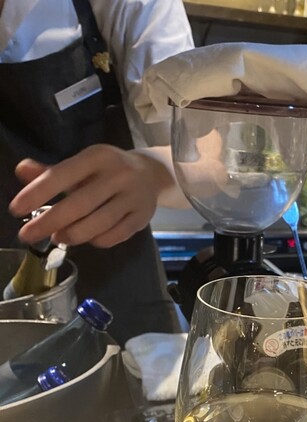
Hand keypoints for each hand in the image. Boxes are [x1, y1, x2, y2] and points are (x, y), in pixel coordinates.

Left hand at [9, 144, 173, 247]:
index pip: (63, 175)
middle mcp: (118, 176)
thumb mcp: (81, 164)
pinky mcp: (142, 217)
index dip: (38, 193)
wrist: (151, 174)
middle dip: (49, 222)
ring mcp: (133, 198)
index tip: (16, 209)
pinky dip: (96, 240)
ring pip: (99, 223)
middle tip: (27, 235)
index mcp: (98, 157)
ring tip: (57, 237)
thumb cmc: (108, 169)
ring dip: (73, 234)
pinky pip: (115, 235)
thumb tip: (21, 171)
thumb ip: (52, 171)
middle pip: (80, 204)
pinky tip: (87, 239)